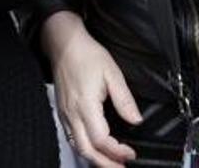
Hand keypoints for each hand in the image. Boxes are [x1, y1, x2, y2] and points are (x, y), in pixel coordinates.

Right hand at [41, 11, 140, 167]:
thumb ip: (125, 99)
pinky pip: (71, 137)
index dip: (117, 151)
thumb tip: (136, 119)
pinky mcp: (62, 111)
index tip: (130, 153)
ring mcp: (65, 113)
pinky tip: (95, 149)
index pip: (101, 139)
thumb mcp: (112, 73)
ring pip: (77, 146)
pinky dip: (84, 148)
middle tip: (121, 167)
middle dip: (105, 164)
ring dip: (94, 159)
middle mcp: (72, 113)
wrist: (63, 43)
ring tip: (110, 162)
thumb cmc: (85, 54)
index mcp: (86, 104)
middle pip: (86, 150)